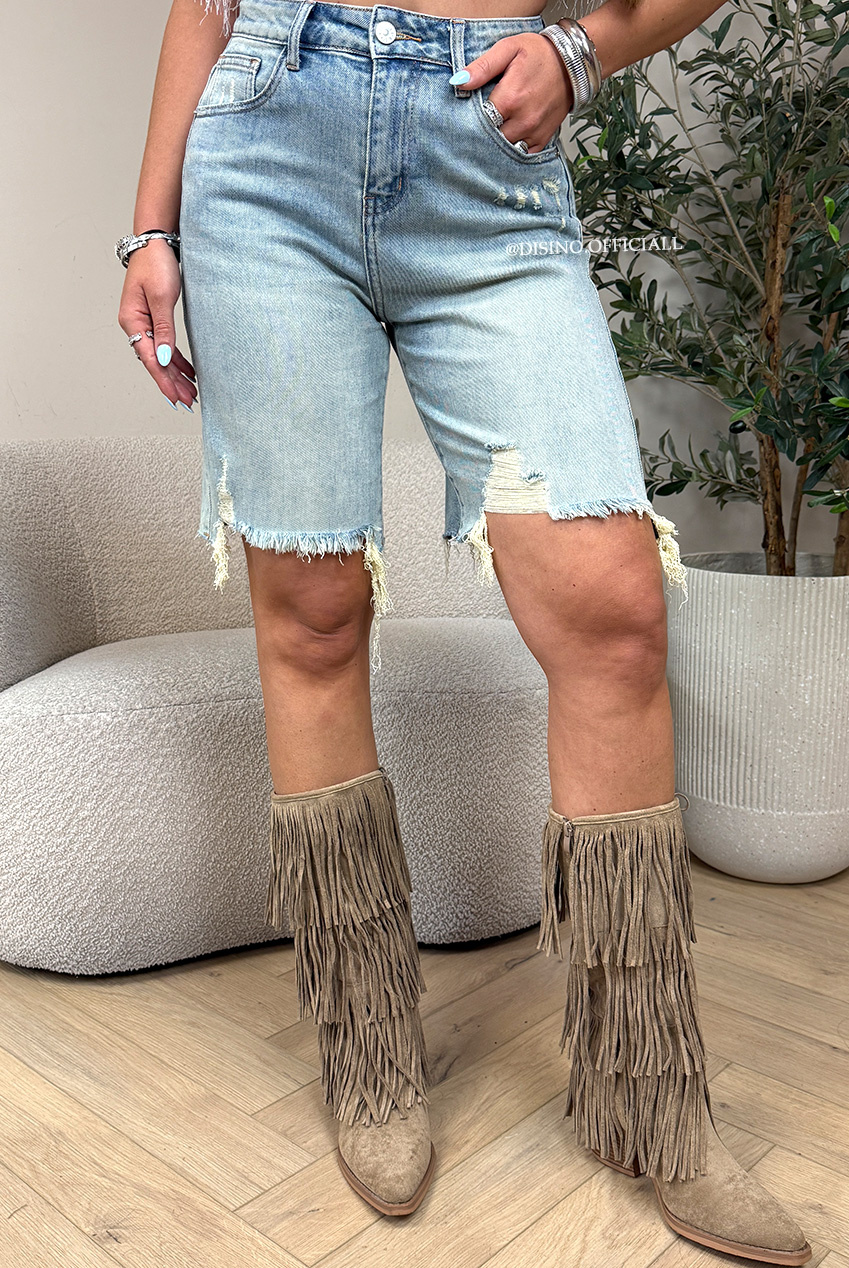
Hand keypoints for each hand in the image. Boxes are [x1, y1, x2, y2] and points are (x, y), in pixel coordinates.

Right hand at [117, 239, 197, 410]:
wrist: (156, 242)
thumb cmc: (156, 264)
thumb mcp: (162, 298)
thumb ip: (164, 329)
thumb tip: (164, 358)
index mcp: (132, 321)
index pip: (150, 359)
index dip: (163, 381)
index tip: (175, 398)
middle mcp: (135, 324)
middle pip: (155, 361)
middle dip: (172, 383)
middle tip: (188, 401)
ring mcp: (144, 322)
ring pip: (161, 355)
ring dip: (176, 374)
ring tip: (190, 392)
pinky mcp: (155, 318)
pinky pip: (165, 345)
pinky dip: (177, 359)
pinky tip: (188, 371)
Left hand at [458, 33, 574, 153]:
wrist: (574, 62)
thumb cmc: (540, 53)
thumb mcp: (508, 49)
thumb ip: (483, 67)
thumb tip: (459, 81)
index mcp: (510, 99)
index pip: (478, 121)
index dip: (468, 120)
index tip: (464, 117)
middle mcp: (523, 120)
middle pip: (490, 138)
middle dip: (481, 133)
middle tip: (476, 125)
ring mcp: (534, 132)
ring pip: (504, 149)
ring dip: (495, 144)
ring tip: (491, 132)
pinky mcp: (543, 139)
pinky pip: (522, 155)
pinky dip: (512, 150)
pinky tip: (506, 140)